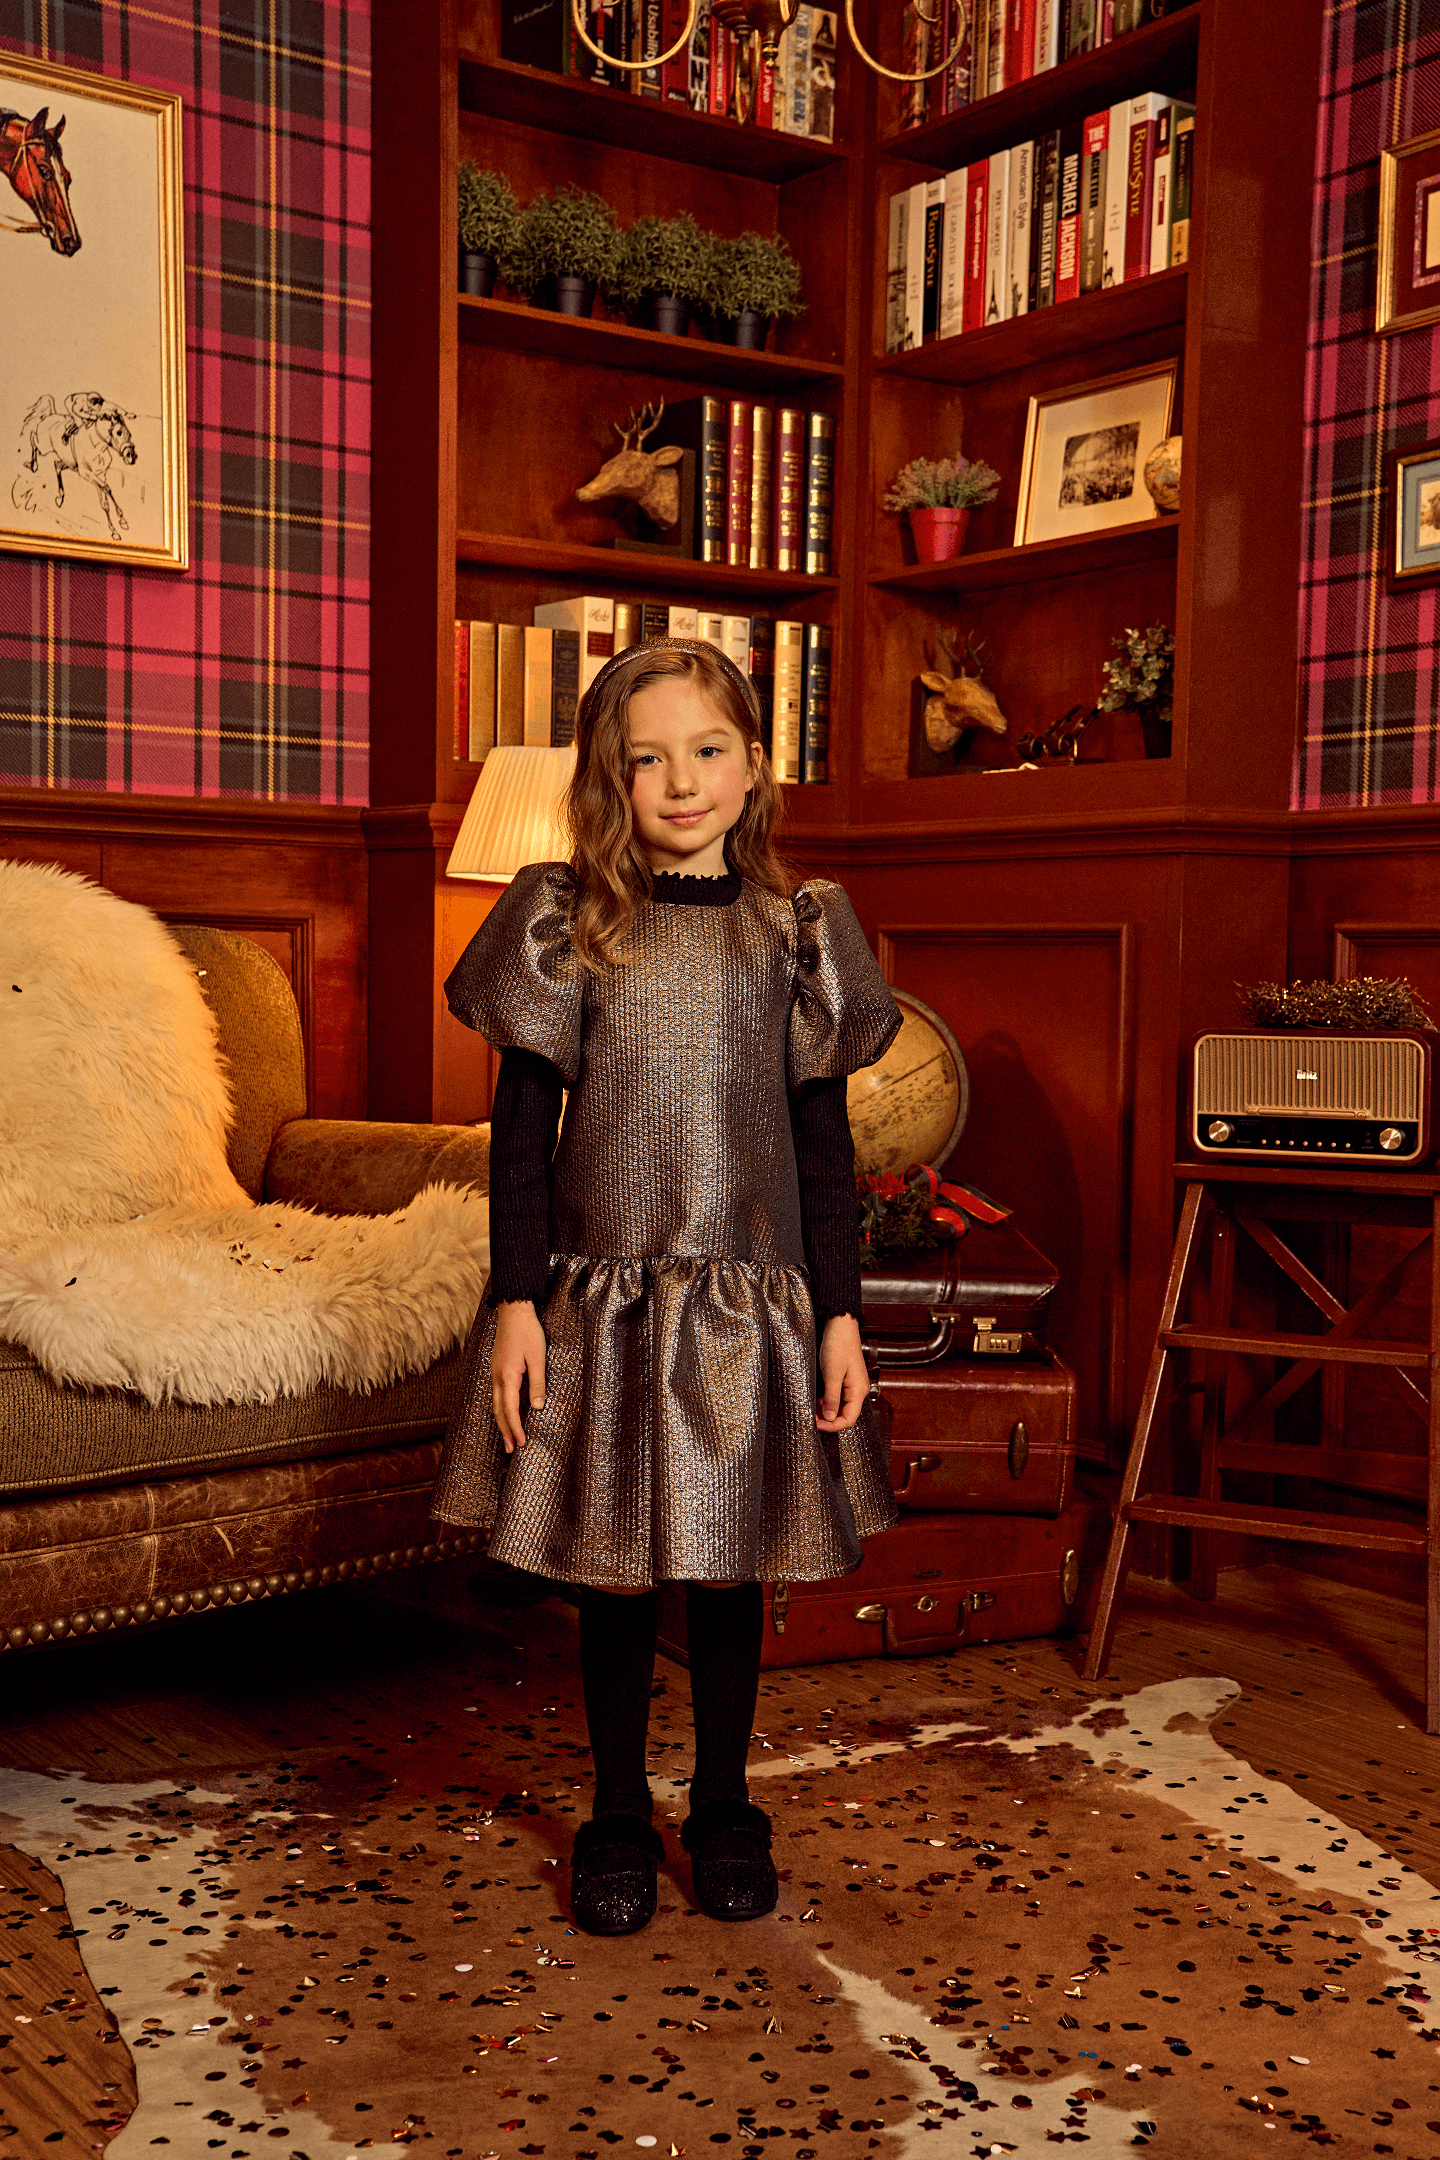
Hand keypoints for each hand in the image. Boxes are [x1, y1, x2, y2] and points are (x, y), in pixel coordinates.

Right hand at [491, 1300, 546, 1453]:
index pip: (510, 1410)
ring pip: (496, 1403)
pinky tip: (506, 1412)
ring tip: (508, 1436)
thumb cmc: (528, 1332)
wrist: (513, 1311)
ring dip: (502, 1421)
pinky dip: (501, 1408)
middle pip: (499, 1411)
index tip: (522, 1443)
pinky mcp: (497, 1367)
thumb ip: (537, 1384)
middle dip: (505, 1431)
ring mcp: (494, 1372)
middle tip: (511, 1449)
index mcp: (507, 1376)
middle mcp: (497, 1377)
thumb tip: (537, 1407)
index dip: (516, 1428)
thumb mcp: (538, 1358)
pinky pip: (497, 1394)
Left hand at [816, 1313, 868, 1432]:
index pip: (848, 1419)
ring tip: (813, 1408)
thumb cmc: (838, 1346)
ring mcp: (853, 1385)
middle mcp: (858, 1390)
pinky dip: (828, 1401)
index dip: (832, 1426)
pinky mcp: (847, 1380)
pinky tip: (819, 1398)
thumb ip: (831, 1397)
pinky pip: (839, 1397)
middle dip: (828, 1419)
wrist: (840, 1326)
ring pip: (841, 1407)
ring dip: (827, 1411)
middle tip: (812, 1417)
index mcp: (858, 1391)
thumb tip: (829, 1418)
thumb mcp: (832, 1373)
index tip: (816, 1424)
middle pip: (845, 1414)